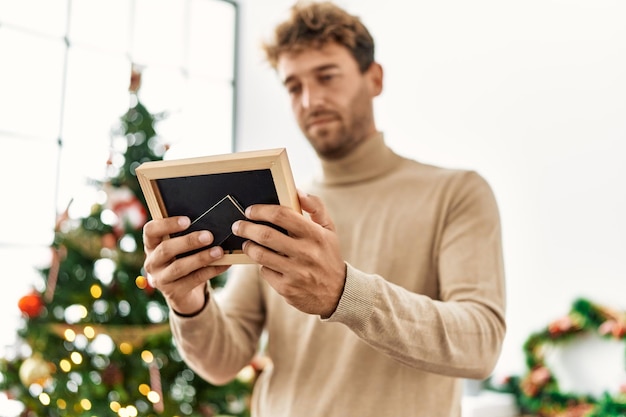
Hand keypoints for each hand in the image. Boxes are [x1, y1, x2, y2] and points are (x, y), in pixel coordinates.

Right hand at [142, 216, 230, 314]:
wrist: (185, 292)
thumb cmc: (184, 260)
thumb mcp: (181, 247)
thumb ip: (187, 235)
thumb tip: (211, 221)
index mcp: (151, 245)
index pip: (150, 231)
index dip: (166, 224)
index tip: (187, 220)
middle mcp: (152, 262)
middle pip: (166, 249)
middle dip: (188, 241)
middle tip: (208, 236)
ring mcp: (161, 279)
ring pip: (179, 267)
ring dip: (201, 258)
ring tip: (219, 251)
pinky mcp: (174, 293)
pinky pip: (194, 280)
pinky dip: (211, 270)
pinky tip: (224, 264)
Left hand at [232, 190, 345, 316]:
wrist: (337, 292)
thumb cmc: (328, 256)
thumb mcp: (329, 230)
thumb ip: (316, 207)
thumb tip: (298, 191)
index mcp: (315, 235)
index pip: (282, 215)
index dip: (261, 211)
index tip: (251, 211)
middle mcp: (306, 253)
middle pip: (266, 235)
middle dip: (246, 228)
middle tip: (238, 225)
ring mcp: (296, 272)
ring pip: (260, 255)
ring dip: (249, 246)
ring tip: (247, 243)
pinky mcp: (287, 288)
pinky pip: (265, 272)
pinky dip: (262, 265)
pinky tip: (265, 262)